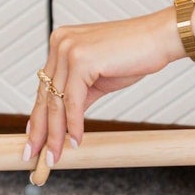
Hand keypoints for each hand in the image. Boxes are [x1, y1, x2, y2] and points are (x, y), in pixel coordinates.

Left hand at [25, 11, 180, 162]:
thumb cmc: (134, 54)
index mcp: (61, 43)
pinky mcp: (81, 60)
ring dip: (55, 133)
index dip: (38, 116)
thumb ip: (79, 96)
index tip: (34, 138)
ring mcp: (69, 50)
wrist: (160, 39)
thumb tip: (65, 122)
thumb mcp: (98, 78)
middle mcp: (60, 43)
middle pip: (45, 95)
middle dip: (40, 129)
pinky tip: (76, 140)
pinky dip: (74, 124)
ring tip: (54, 155)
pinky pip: (72, 100)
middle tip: (34, 154)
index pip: (45, 87)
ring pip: (56, 101)